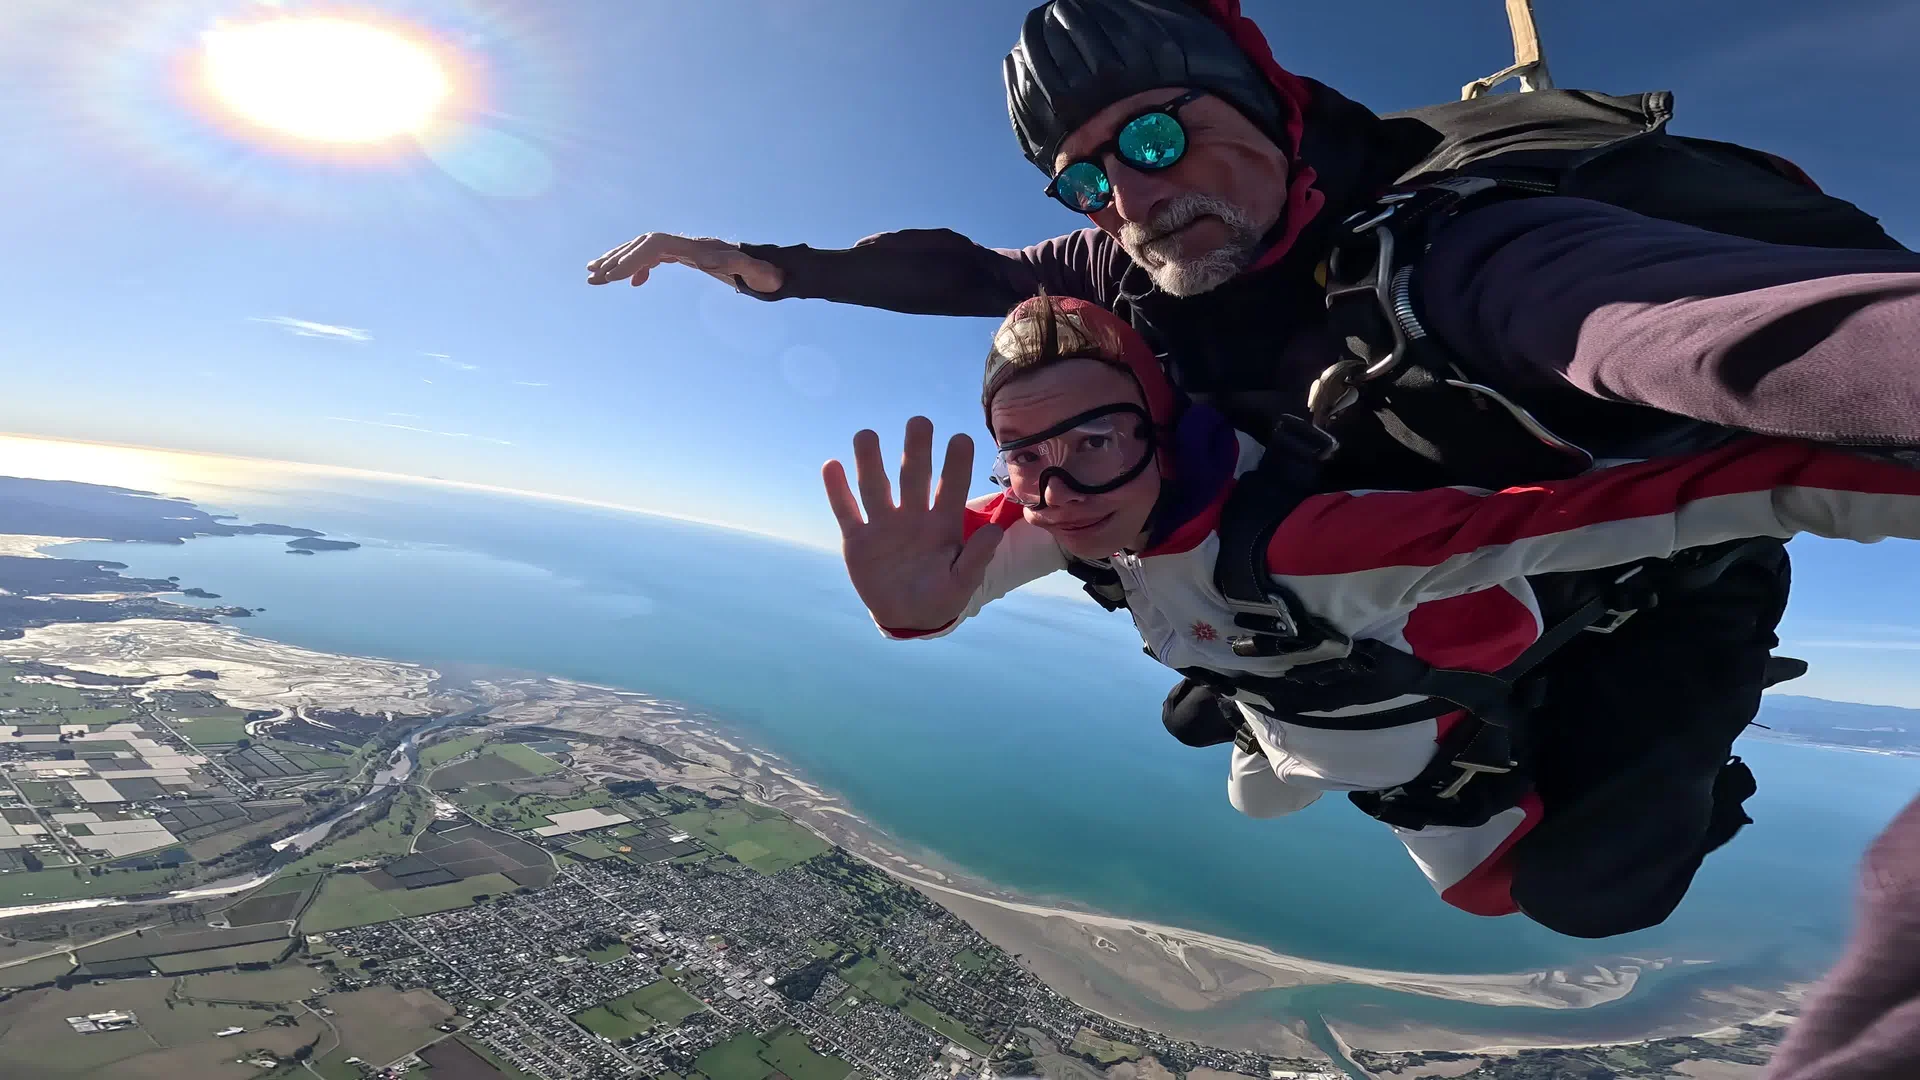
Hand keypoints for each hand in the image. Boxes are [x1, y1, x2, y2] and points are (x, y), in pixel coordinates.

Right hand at [586, 232, 783, 292]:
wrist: (767, 267)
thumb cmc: (762, 272)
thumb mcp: (758, 272)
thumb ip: (752, 268)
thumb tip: (748, 266)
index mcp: (697, 247)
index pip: (656, 246)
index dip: (634, 258)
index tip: (613, 276)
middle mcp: (687, 244)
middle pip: (643, 244)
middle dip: (617, 259)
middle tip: (592, 277)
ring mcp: (684, 249)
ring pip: (644, 249)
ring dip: (619, 260)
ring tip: (593, 274)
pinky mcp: (685, 257)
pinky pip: (654, 257)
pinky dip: (639, 267)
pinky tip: (632, 284)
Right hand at [823, 417, 1003, 631]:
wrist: (907, 617)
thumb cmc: (941, 597)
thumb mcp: (962, 583)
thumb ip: (976, 559)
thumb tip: (994, 532)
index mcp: (942, 524)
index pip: (952, 488)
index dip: (957, 464)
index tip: (961, 439)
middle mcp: (913, 516)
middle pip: (914, 477)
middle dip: (916, 451)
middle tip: (919, 422)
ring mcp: (884, 525)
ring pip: (876, 487)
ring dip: (870, 462)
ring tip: (867, 435)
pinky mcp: (857, 539)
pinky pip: (846, 511)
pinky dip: (837, 490)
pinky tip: (831, 466)